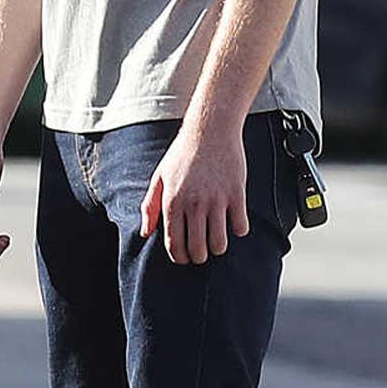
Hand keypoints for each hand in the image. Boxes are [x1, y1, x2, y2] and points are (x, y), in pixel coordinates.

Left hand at [141, 122, 247, 265]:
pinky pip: (240, 227)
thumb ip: (149, 207)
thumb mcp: (160, 177)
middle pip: (198, 250)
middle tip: (201, 251)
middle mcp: (194, 204)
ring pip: (219, 244)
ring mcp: (217, 200)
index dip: (180, 257)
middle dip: (199, 257)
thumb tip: (146, 234)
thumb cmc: (183, 154)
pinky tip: (233, 221)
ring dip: (218, 247)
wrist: (210, 130)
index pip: (175, 245)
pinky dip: (238, 229)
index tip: (184, 257)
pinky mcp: (237, 194)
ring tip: (216, 240)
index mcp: (172, 202)